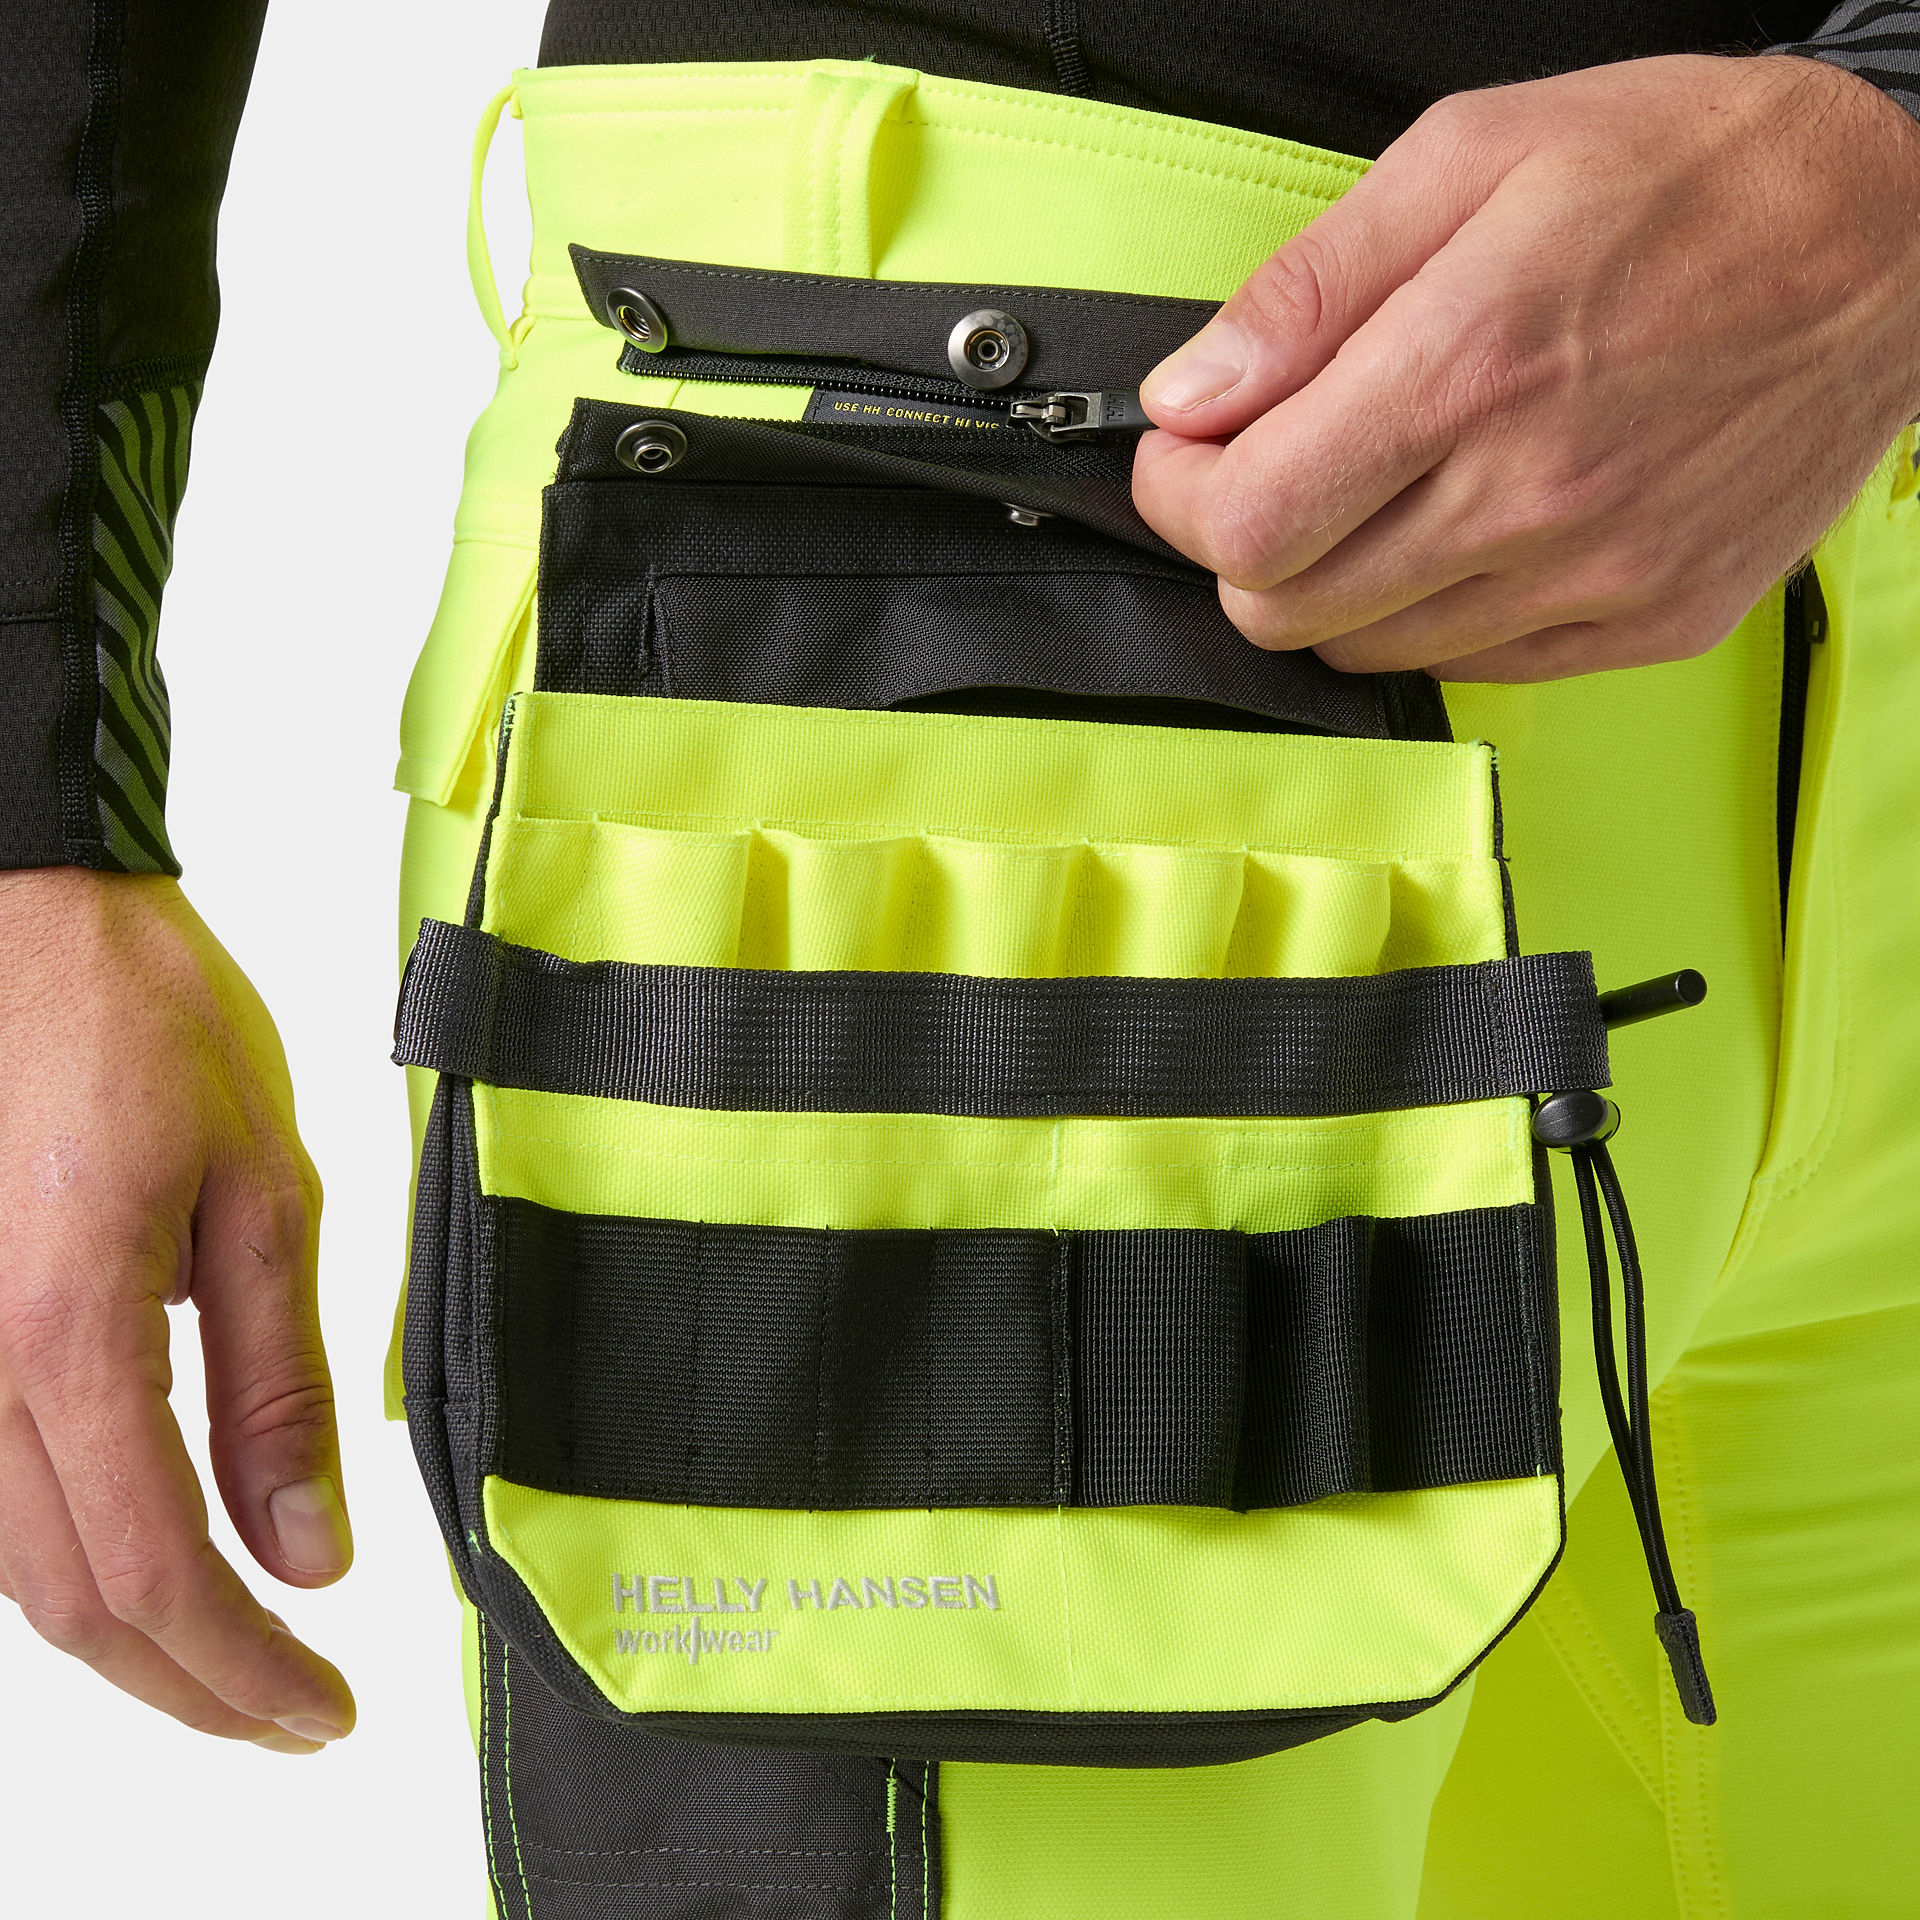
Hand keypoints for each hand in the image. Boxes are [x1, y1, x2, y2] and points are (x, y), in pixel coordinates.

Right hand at [0, 870, 353, 1752]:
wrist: (26, 919)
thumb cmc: (148, 1024)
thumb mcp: (265, 1194)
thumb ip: (277, 1389)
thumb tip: (308, 1552)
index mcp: (64, 1329)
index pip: (157, 1569)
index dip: (242, 1670)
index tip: (320, 1713)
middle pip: (69, 1601)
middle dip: (189, 1684)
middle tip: (290, 1715)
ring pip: (12, 1567)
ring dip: (127, 1638)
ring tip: (235, 1664)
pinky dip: (66, 1562)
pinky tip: (142, 1568)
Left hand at [1132, 54, 1919, 680]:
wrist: (1898, 238)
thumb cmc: (1693, 176)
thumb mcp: (1473, 156)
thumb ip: (1307, 289)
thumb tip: (1192, 392)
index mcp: (1467, 367)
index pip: (1243, 524)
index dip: (1181, 498)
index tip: (1191, 457)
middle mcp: (1528, 496)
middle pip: (1283, 612)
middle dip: (1242, 546)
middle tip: (1269, 474)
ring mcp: (1595, 578)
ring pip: (1366, 651)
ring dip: (1334, 583)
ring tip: (1380, 488)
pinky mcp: (1649, 623)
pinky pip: (1474, 668)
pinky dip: (1433, 614)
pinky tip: (1466, 529)